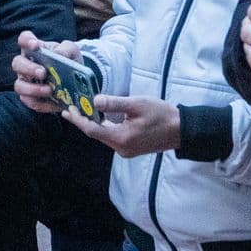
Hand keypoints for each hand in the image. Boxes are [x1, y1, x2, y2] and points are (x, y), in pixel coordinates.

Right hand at [12, 30, 82, 114]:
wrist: (75, 81)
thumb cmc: (69, 61)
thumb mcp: (72, 52)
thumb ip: (66, 49)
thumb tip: (59, 54)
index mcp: (34, 49)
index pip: (24, 39)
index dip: (26, 41)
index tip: (35, 45)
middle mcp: (25, 64)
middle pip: (17, 63)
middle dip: (29, 68)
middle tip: (43, 73)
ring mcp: (26, 82)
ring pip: (19, 85)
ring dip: (32, 89)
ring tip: (49, 90)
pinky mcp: (30, 98)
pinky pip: (29, 101)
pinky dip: (41, 103)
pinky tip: (52, 103)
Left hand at [62, 95, 180, 157]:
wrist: (181, 130)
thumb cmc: (161, 114)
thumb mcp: (137, 104)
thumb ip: (115, 103)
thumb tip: (94, 100)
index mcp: (121, 138)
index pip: (92, 130)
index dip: (78, 120)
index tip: (68, 110)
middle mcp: (121, 148)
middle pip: (95, 134)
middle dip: (83, 121)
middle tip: (70, 109)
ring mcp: (126, 150)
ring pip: (103, 137)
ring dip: (92, 124)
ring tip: (81, 111)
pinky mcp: (130, 149)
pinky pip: (111, 138)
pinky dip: (103, 128)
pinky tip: (99, 118)